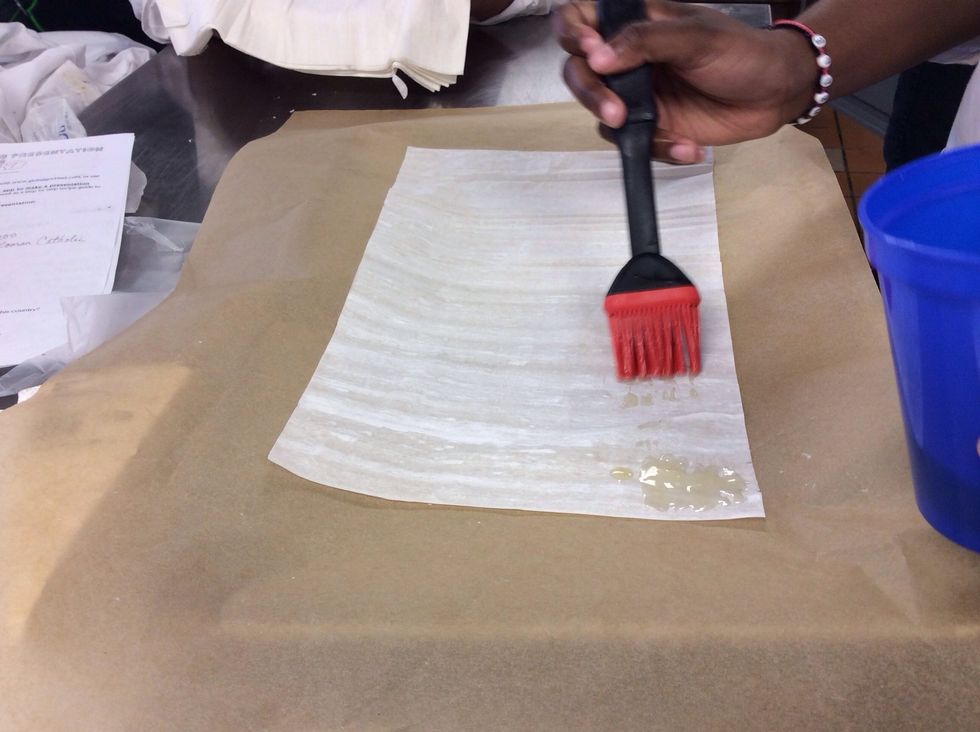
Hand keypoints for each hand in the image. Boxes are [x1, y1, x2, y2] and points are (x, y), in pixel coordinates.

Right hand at [554, 0, 814, 162]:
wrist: (776, 94)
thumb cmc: (741, 52)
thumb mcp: (696, 37)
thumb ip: (646, 41)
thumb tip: (598, 57)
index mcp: (634, 22)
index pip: (580, 19)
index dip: (574, 34)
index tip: (592, 54)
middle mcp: (628, 57)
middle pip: (578, 71)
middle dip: (591, 94)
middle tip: (615, 112)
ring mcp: (637, 94)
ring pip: (600, 112)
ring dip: (622, 128)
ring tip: (662, 133)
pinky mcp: (653, 126)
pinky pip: (634, 142)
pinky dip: (658, 149)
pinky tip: (688, 147)